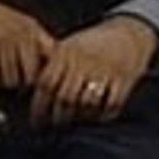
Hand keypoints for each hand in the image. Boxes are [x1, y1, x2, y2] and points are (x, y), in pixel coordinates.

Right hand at [0, 0, 54, 89]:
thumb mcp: (21, 23)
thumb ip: (38, 41)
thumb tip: (54, 64)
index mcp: (31, 30)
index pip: (41, 68)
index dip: (34, 81)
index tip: (25, 84)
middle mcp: (18, 36)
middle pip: (24, 79)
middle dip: (14, 84)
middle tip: (3, 80)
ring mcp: (0, 43)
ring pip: (5, 81)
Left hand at [29, 15, 158, 127]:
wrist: (128, 33)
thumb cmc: (91, 44)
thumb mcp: (68, 46)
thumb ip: (51, 65)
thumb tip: (31, 91)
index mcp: (65, 52)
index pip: (46, 83)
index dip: (39, 106)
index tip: (36, 120)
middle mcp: (83, 61)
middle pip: (65, 97)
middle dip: (57, 117)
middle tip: (53, 126)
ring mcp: (104, 70)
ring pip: (87, 103)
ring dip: (78, 118)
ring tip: (71, 123)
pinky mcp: (123, 79)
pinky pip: (111, 104)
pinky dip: (102, 115)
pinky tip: (94, 118)